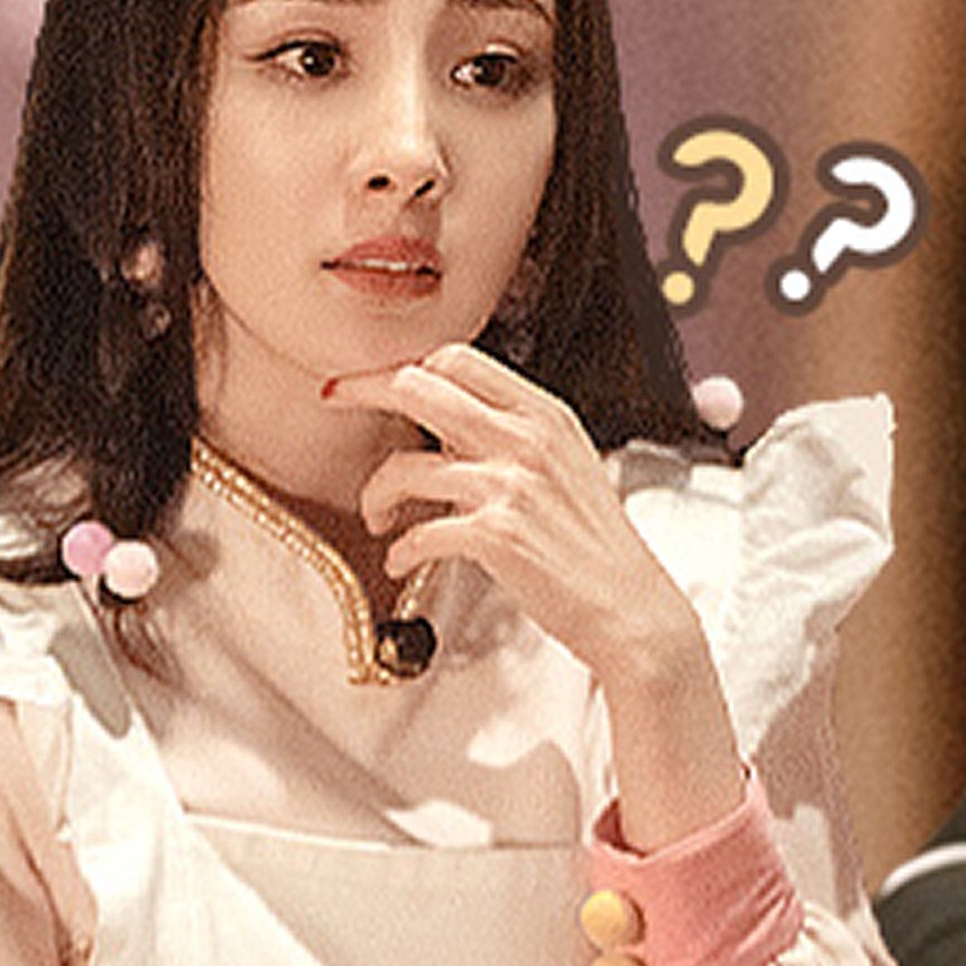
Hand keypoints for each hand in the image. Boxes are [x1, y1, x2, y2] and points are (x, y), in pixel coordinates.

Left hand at [336, 344, 698, 684]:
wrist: (630, 606)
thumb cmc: (593, 544)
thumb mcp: (565, 464)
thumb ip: (512, 435)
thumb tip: (446, 428)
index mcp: (543, 413)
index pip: (457, 358)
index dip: (402, 366)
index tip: (368, 382)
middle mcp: (526, 439)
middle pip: (419, 386)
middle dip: (363, 390)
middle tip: (335, 404)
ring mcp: (512, 485)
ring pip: (405, 466)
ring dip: (375, 493)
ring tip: (378, 517)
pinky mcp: (497, 536)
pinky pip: (420, 532)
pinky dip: (401, 549)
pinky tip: (402, 560)